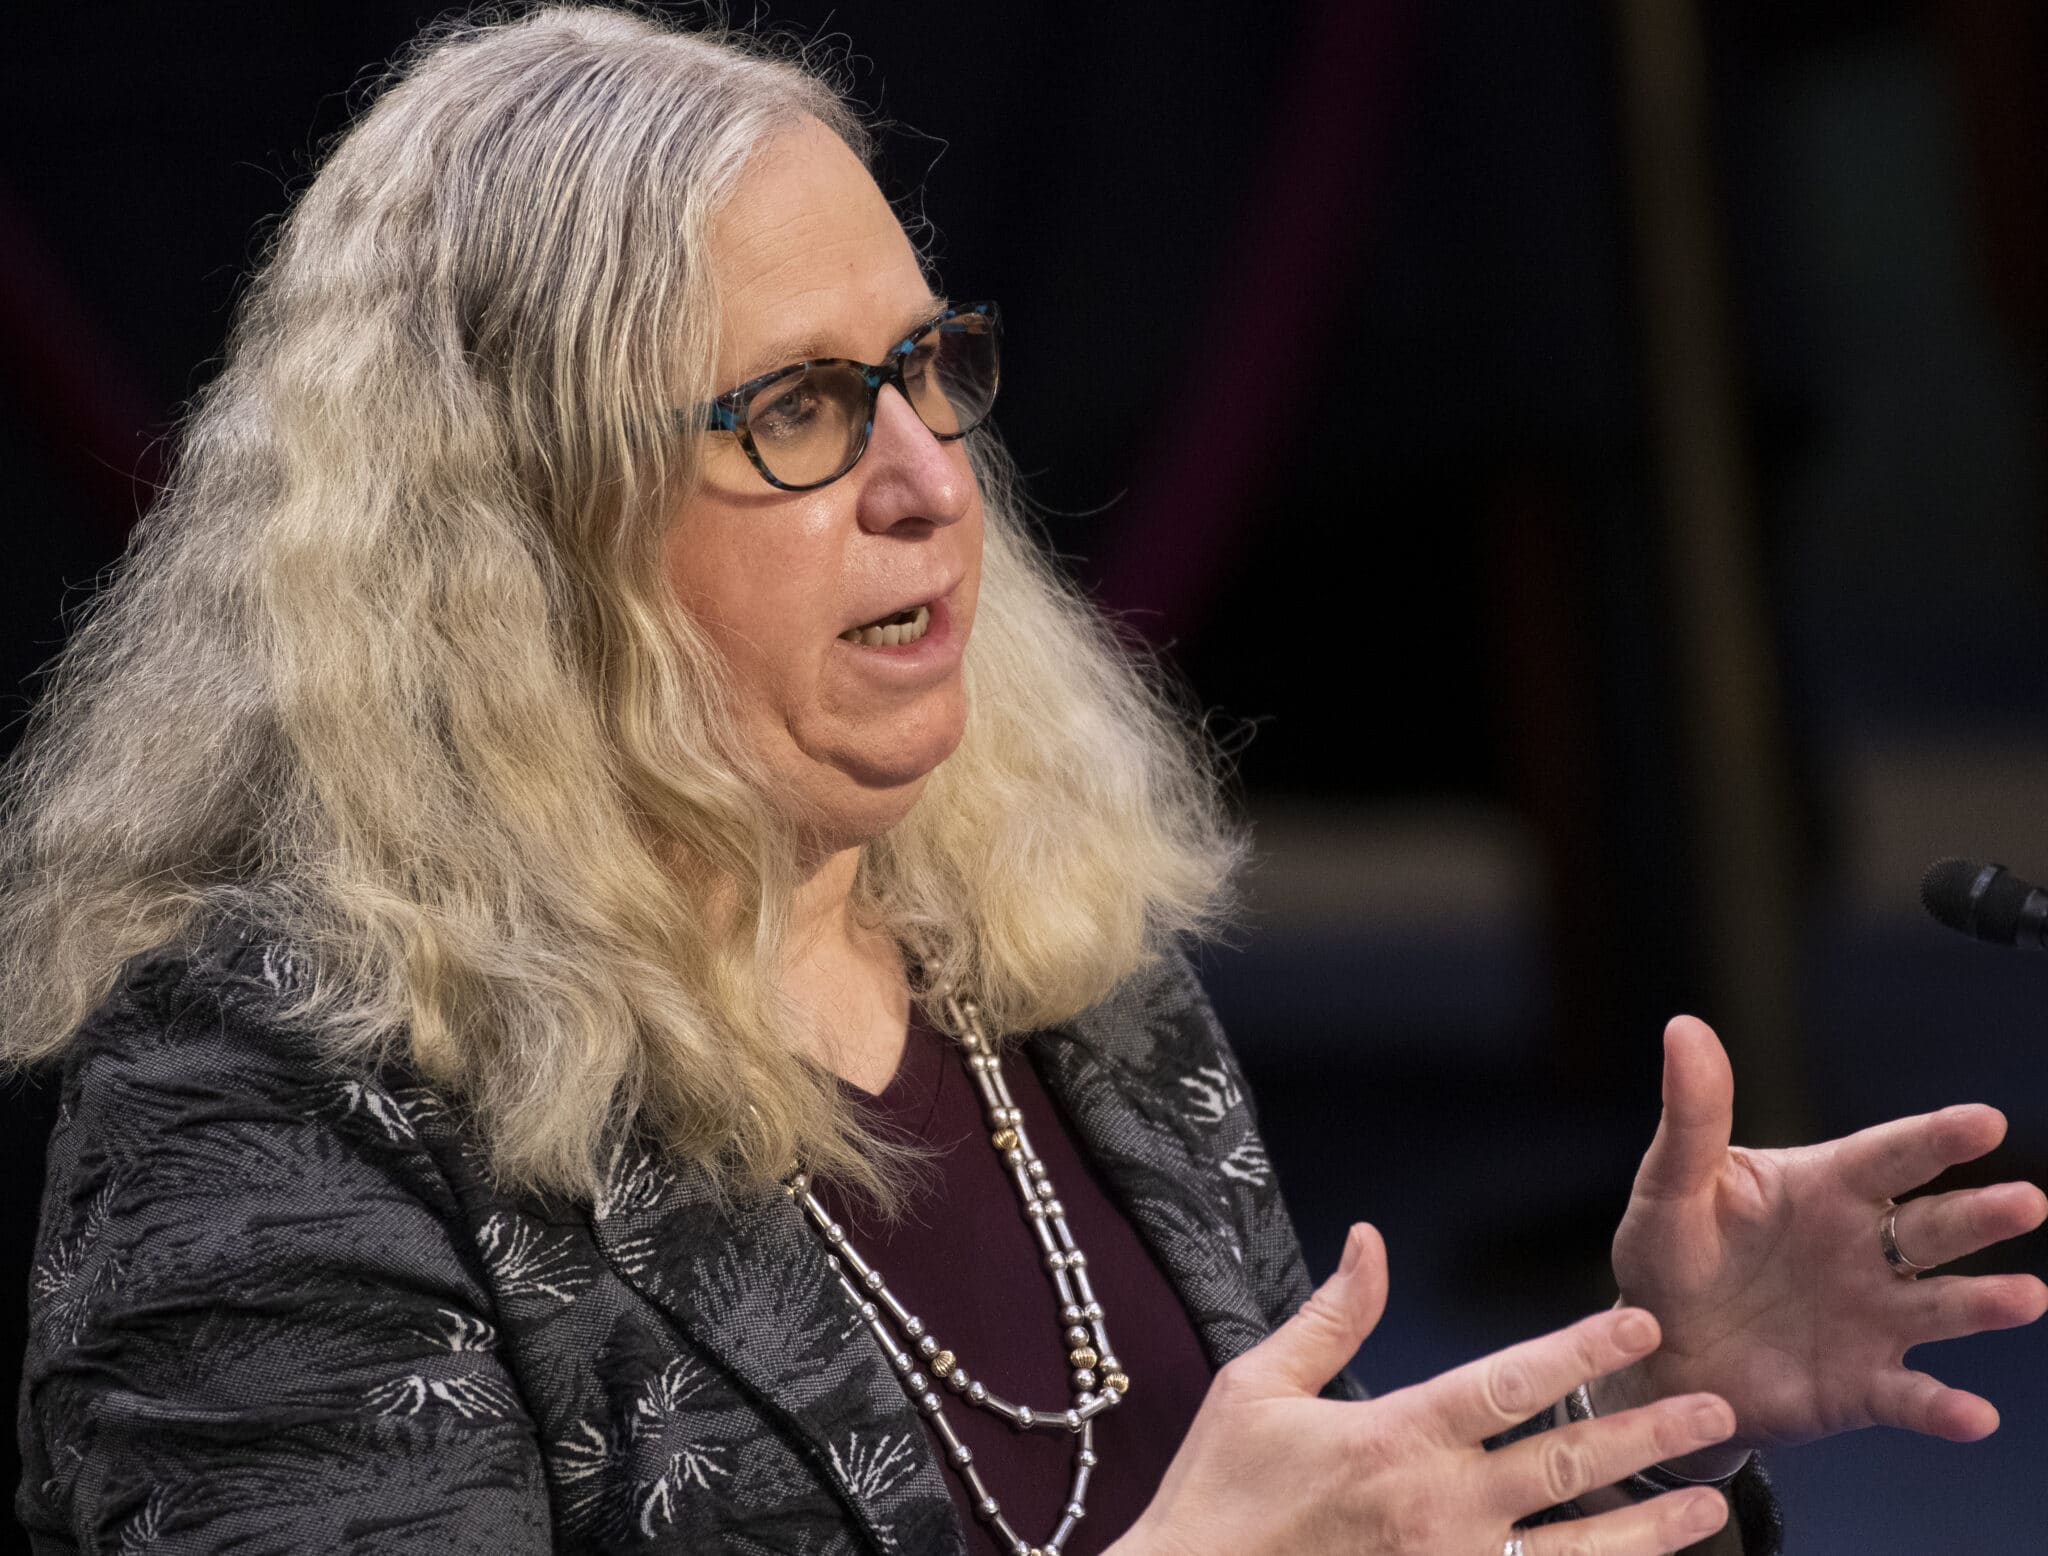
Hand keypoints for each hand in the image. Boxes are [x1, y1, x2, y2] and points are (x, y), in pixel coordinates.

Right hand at [1113, 1223, 1737, 1555]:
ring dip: (1649, 1530)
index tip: (1641, 1324)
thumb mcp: (1259, 1386)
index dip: (1583, 1350)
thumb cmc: (1220, 1493)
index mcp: (1397, 1437)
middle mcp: (1440, 1509)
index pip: (1511, 1383)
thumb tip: (1370, 1240)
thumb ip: (1333, 1316)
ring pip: (1577, 1554)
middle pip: (1568, 1467)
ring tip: (1709, 1506)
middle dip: (1649, 1435)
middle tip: (1715, 1408)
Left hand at [1607, 1015, 2047, 1466]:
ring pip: (1941, 1306)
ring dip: (1984, 1302)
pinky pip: (1908, 1396)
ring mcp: (1871, 1318)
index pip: (1888, 1156)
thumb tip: (1684, 1026)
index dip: (1935, 1139)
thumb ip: (1692, 1115)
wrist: (1654, 1353)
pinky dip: (1943, 1407)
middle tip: (2027, 1201)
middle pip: (1933, 1227)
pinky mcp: (1860, 1385)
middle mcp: (1864, 1250)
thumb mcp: (1672, 1185)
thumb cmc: (1669, 1254)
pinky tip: (1972, 1415)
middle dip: (1981, 1215)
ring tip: (2027, 1296)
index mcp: (1825, 1188)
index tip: (1985, 1121)